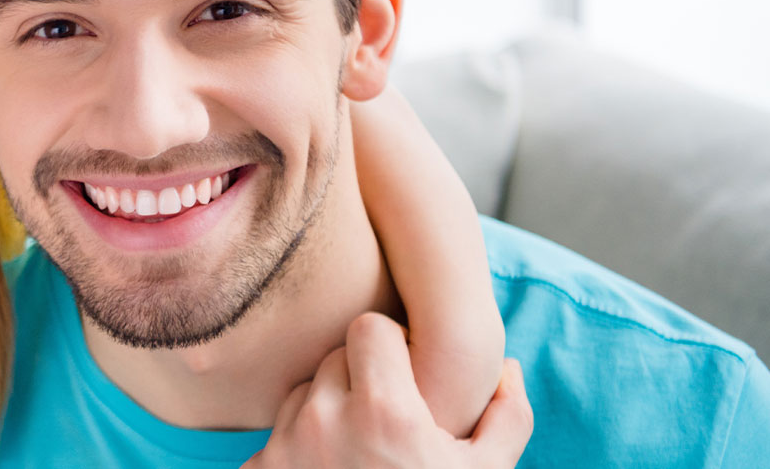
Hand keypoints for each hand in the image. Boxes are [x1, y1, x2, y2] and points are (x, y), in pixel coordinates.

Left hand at [243, 313, 531, 467]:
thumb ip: (505, 416)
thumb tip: (504, 366)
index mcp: (385, 414)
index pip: (368, 327)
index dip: (390, 344)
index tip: (404, 372)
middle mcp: (325, 422)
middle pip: (332, 359)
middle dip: (359, 379)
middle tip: (386, 419)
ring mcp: (283, 449)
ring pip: (300, 395)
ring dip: (326, 411)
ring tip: (360, 454)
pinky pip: (275, 436)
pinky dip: (299, 449)